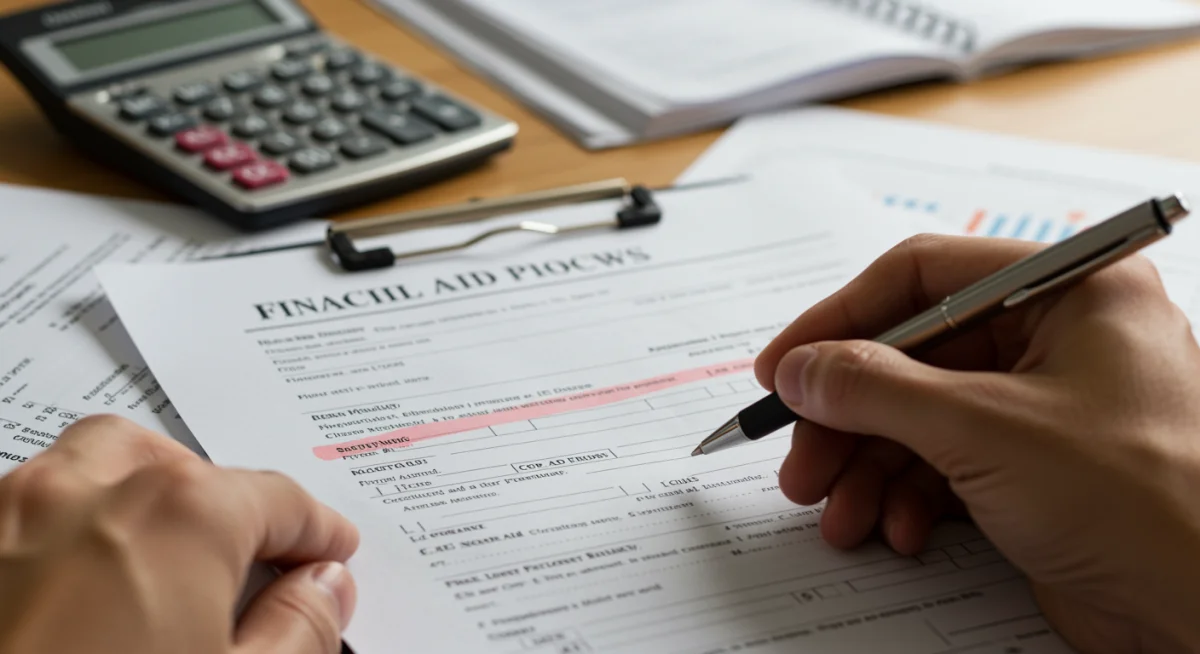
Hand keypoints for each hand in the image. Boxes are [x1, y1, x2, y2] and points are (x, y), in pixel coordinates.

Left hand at [0, 415, 359, 653]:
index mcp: (177, 515)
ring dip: (132, 502)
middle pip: (169, 465)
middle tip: (246, 552)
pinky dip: (63, 539)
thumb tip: (321, 590)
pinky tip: (82, 600)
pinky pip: (19, 522)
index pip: (275, 499)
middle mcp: (83, 496)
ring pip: (82, 473)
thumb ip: (301, 627)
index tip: (327, 554)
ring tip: (162, 566)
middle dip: (214, 493)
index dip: (315, 532)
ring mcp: (5, 527)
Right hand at [756, 235, 1199, 653]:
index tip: (785, 366)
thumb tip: (802, 370)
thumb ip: (876, 390)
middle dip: (847, 416)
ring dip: (867, 467)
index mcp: (1067, 290)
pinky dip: (906, 496)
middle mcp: (1056, 337)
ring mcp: (1043, 406)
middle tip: (800, 460)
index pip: (922, 276)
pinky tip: (895, 529)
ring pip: (918, 416)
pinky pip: (943, 463)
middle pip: (911, 356)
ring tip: (838, 512)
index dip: (841, 320)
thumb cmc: (1146, 502)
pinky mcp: (1034, 467)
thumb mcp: (985, 431)